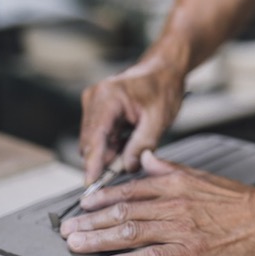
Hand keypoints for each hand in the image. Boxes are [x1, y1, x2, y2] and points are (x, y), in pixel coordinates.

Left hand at [60, 151, 254, 255]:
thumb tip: (147, 158)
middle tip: (67, 229)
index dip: (101, 198)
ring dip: (99, 239)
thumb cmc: (236, 199)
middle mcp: (172, 204)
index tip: (82, 204)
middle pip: (122, 211)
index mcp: (174, 184)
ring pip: (130, 231)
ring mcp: (179, 228)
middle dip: (90, 221)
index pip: (129, 189)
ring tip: (77, 244)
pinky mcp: (188, 250)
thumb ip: (169, 168)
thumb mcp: (200, 175)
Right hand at [79, 56, 185, 183]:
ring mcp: (93, 102)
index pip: (95, 137)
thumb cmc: (163, 88)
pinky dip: (112, 143)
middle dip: (107, 159)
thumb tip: (127, 167)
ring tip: (134, 144)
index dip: (92, 164)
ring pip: (94, 141)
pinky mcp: (96, 108)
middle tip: (130, 164)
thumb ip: (141, 145)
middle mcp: (94, 98)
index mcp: (108, 97)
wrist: (164, 71)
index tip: (91, 184)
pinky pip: (99, 135)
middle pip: (91, 142)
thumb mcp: (158, 120)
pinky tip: (128, 138)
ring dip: (111, 151)